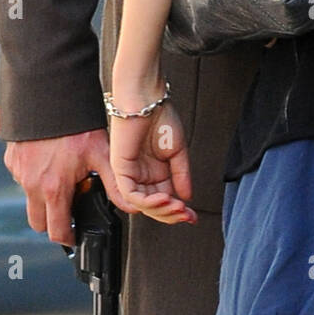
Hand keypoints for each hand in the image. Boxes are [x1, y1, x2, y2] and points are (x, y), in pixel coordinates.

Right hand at [4, 129, 137, 244]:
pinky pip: (21, 177)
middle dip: (52, 221)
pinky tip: (50, 160)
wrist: (48, 95)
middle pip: (38, 223)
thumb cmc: (74, 123)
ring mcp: (19, 172)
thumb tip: (131, 206)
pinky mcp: (12, 159)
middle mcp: (32, 185)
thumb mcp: (101, 153)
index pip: (56, 232)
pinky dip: (34, 176)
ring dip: (43, 197)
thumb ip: (114, 184)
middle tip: (69, 208)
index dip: (68, 238)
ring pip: (29, 199)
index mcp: (54, 189)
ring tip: (63, 178)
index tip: (75, 235)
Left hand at [109, 101, 196, 225]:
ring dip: (161, 210)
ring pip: (143, 204)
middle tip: (186, 214)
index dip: (178, 210)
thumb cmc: (160, 115)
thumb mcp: (178, 150)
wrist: (146, 99)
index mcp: (156, 169)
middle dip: (171, 214)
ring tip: (177, 207)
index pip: (165, 198)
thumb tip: (187, 196)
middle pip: (154, 206)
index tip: (192, 215)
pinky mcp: (120, 169)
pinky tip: (164, 198)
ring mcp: (131, 173)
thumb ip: (181, 174)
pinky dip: (147, 201)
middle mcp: (143, 174)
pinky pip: (130, 194)